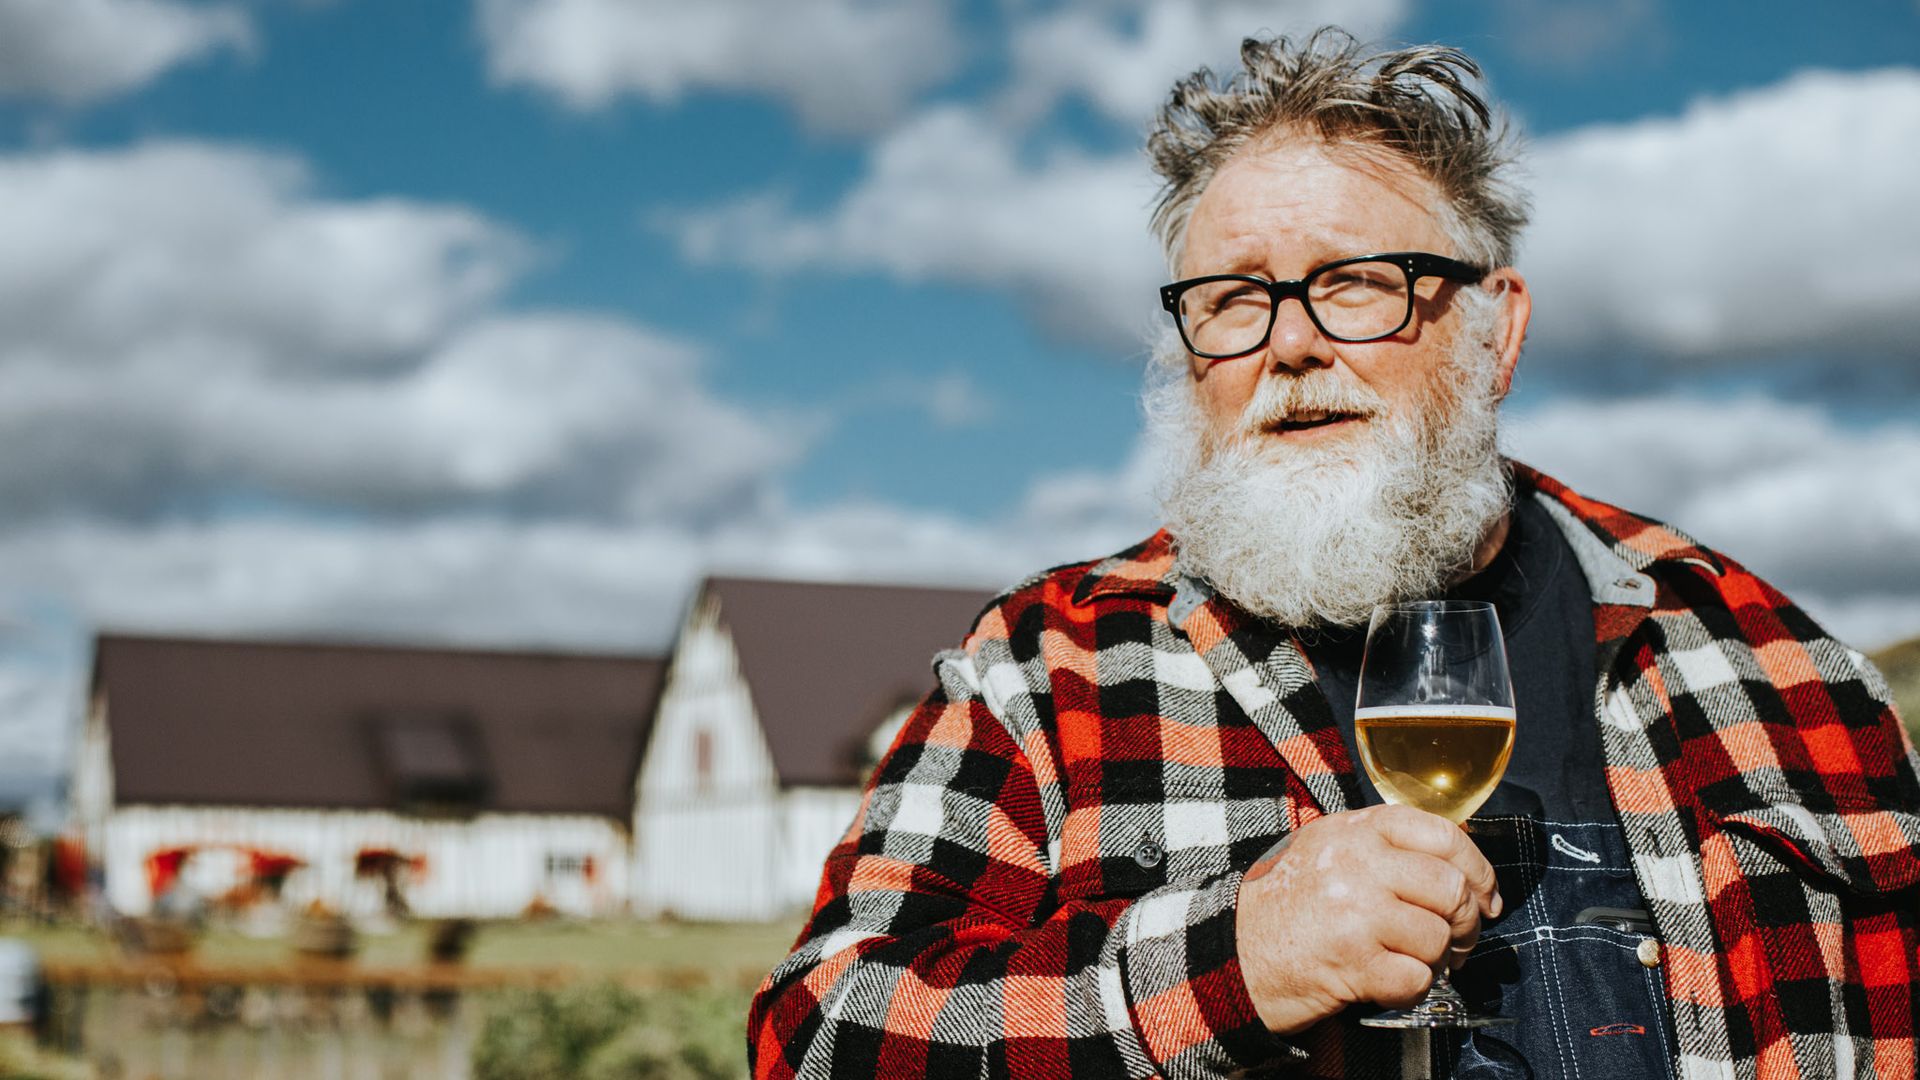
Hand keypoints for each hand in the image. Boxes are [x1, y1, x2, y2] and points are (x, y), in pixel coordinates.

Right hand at [1233, 804, 1501, 1034]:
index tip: (1486, 895)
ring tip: (1416, 961)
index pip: (1441, 833)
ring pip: (1438, 936)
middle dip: (1466, 921)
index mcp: (1354, 830)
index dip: (1478, 868)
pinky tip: (1390, 980)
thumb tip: (1457, 855)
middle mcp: (1356, 864)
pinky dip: (1413, 987)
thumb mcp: (1327, 850)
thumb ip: (1383, 844)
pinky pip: (1417, 978)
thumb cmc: (1285, 903)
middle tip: (1458, 940)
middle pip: (1450, 887)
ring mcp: (1354, 913)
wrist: (1231, 953)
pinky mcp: (1352, 963)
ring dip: (1438, 958)